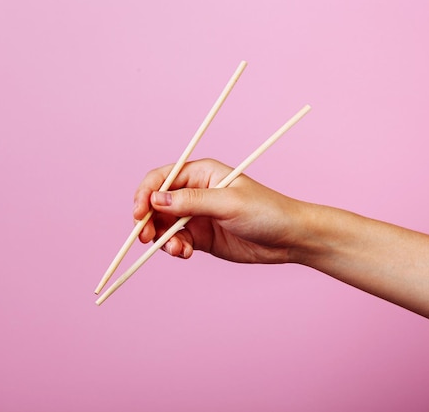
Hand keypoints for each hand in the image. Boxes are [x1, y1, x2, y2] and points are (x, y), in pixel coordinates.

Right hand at [133, 158, 306, 263]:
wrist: (290, 238)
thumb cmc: (265, 211)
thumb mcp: (228, 203)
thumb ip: (191, 202)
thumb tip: (156, 201)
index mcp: (200, 173)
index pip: (160, 179)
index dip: (145, 195)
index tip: (139, 214)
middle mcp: (194, 193)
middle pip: (156, 204)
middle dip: (148, 221)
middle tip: (147, 238)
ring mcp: (196, 216)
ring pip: (164, 226)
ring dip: (163, 239)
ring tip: (178, 250)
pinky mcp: (201, 237)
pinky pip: (177, 241)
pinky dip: (175, 249)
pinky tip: (185, 254)